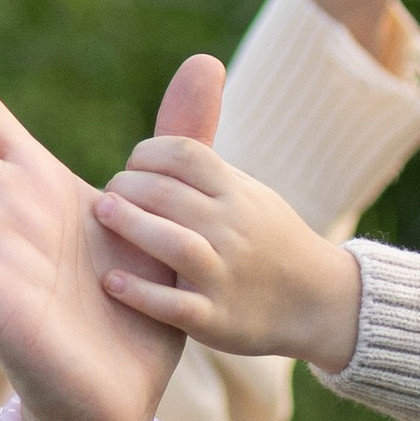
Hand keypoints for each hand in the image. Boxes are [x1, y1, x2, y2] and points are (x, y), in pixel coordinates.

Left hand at [92, 142, 363, 374]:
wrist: (320, 302)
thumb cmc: (267, 239)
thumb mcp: (248, 192)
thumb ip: (205, 163)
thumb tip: (177, 101)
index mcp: (237, 193)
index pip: (183, 154)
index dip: (146, 153)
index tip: (132, 168)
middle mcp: (234, 229)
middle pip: (168, 194)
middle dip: (127, 187)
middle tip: (106, 198)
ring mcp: (226, 275)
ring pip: (174, 243)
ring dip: (131, 225)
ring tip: (99, 215)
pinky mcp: (218, 319)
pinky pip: (176, 306)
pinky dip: (141, 293)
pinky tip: (111, 282)